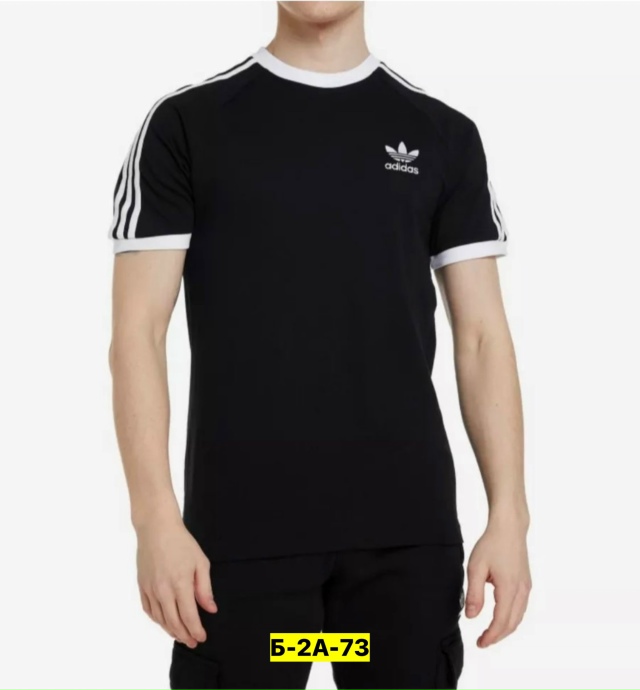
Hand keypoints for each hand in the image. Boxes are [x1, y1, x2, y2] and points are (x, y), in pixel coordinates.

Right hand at [136, 515, 217, 647]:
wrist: (157, 528)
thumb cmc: (182, 543)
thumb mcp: (201, 562)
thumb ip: (205, 589)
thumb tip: (210, 609)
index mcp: (180, 584)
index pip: (188, 617)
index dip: (195, 630)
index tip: (202, 637)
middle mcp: (163, 590)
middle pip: (173, 622)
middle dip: (184, 635)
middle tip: (193, 641)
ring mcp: (150, 589)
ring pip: (160, 619)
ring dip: (171, 631)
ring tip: (181, 635)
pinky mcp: (142, 586)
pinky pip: (149, 610)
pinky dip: (157, 620)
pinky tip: (165, 622)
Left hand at [465, 516, 531, 646]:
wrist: (509, 527)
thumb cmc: (491, 543)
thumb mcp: (476, 567)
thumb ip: (474, 594)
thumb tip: (471, 617)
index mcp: (509, 589)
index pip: (501, 622)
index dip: (491, 636)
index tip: (479, 643)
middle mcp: (522, 591)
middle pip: (512, 623)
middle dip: (498, 636)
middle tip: (482, 641)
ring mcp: (526, 586)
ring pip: (518, 616)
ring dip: (505, 628)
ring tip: (490, 633)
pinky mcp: (526, 582)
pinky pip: (521, 607)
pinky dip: (511, 617)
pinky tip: (501, 616)